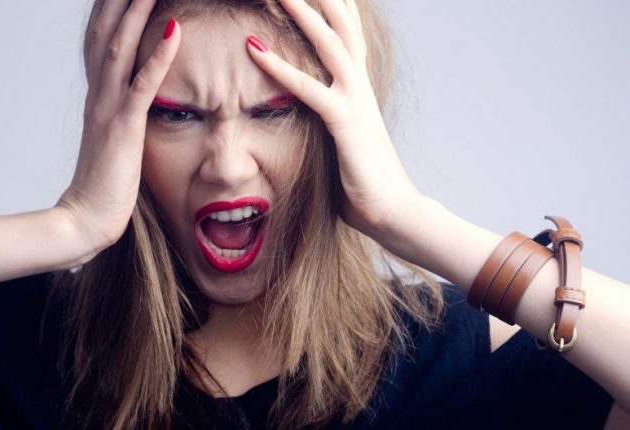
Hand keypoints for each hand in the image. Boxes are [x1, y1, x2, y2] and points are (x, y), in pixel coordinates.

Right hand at [58, 0, 179, 249]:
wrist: (85, 217)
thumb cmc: (105, 181)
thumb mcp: (114, 137)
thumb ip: (121, 110)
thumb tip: (135, 93)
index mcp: (97, 94)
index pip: (101, 36)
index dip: (109, 5)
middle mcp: (98, 93)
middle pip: (104, 29)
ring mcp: (108, 108)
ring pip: (120, 46)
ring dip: (137, 10)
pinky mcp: (123, 129)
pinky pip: (142, 86)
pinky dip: (158, 56)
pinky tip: (174, 29)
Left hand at [246, 0, 422, 239]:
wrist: (393, 211)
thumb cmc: (363, 183)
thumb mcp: (342, 142)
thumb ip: (327, 121)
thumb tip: (306, 120)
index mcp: (358, 88)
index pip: (346, 35)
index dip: (332, 8)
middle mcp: (359, 86)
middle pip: (342, 26)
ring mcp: (355, 101)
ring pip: (329, 44)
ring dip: (302, 12)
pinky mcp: (345, 123)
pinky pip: (308, 89)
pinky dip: (280, 67)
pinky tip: (254, 49)